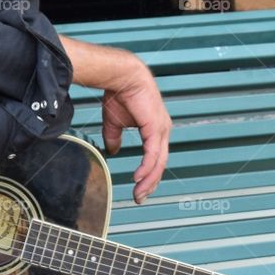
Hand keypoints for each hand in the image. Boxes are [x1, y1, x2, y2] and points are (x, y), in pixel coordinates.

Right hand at [101, 57, 171, 202]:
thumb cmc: (119, 95)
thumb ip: (115, 138)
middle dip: (150, 183)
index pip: (156, 157)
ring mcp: (161, 130)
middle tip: (140, 197)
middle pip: (160, 164)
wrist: (121, 77)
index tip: (139, 188)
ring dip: (148, 180)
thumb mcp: (115, 123)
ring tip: (139, 193)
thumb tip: (113, 151)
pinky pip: (152, 154)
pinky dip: (146, 168)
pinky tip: (138, 178)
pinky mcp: (155, 128)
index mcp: (156, 129)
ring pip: (158, 162)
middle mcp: (162, 131)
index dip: (149, 174)